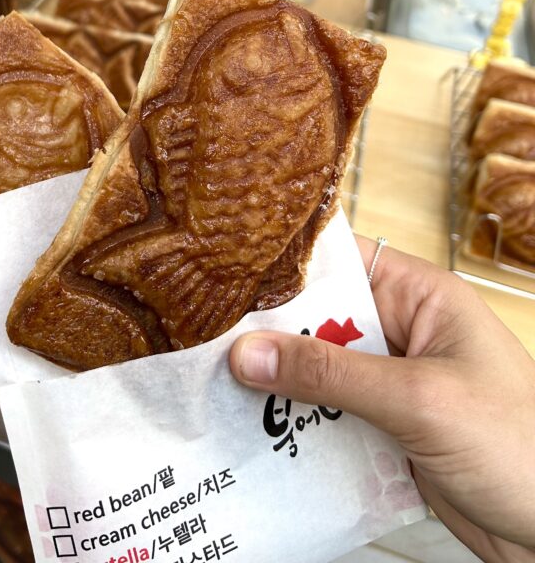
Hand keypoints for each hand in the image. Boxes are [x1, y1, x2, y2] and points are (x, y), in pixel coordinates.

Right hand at [230, 237, 534, 562]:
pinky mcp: (390, 430)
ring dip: (279, 384)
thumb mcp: (419, 401)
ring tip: (216, 388)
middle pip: (321, 319)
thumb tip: (247, 352)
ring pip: (320, 370)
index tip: (225, 274)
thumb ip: (331, 374)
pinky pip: (331, 416)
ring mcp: (396, 383)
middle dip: (270, 333)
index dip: (286, 265)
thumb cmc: (517, 446)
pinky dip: (299, 425)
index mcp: (421, 297)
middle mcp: (404, 332)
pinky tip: (259, 433)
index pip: (342, 261)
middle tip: (206, 341)